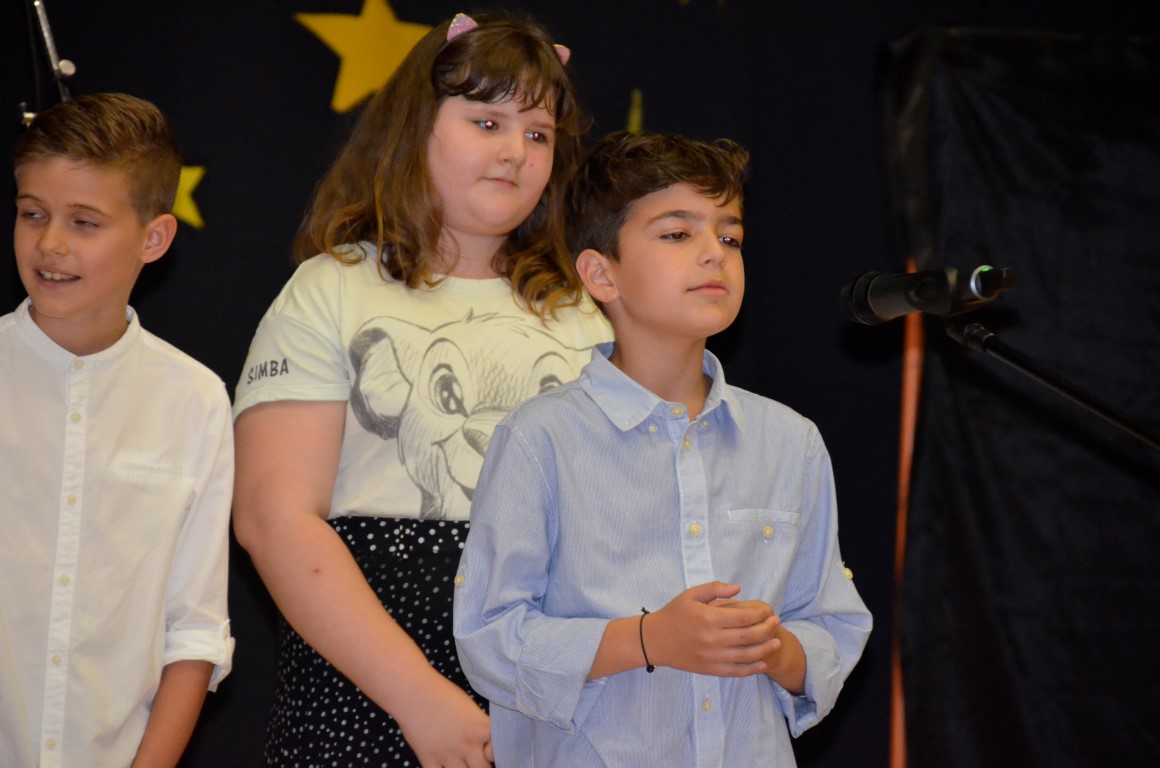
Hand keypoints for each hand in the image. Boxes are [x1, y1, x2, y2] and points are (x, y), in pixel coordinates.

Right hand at [395, 673, 493, 767]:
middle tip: (478, 759)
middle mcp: (467, 744)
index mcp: (480, 727)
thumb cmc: (442, 693)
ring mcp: (447, 754)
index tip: (492, 752)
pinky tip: (444, 766)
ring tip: (462, 762)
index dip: (497, 754)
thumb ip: (479, 727)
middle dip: (483, 766)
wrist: (413, 690)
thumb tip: (485, 743)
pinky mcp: (428, 759)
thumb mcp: (469, 708)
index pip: (498, 752)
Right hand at [645, 581, 778, 676]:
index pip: (743, 617)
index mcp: (708, 619)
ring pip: (746, 655)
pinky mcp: (710, 669)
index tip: (768, 610)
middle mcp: (712, 639)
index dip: (760, 614)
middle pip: (748, 636)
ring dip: (765, 649)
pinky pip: (736, 671)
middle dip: (767, 629)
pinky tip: (762, 663)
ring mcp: (712, 657)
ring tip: (776, 643)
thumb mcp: (691, 594)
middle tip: (777, 623)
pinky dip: (752, 669)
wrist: (655, 640)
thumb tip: (738, 588)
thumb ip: (715, 588)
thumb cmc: (674, 614)